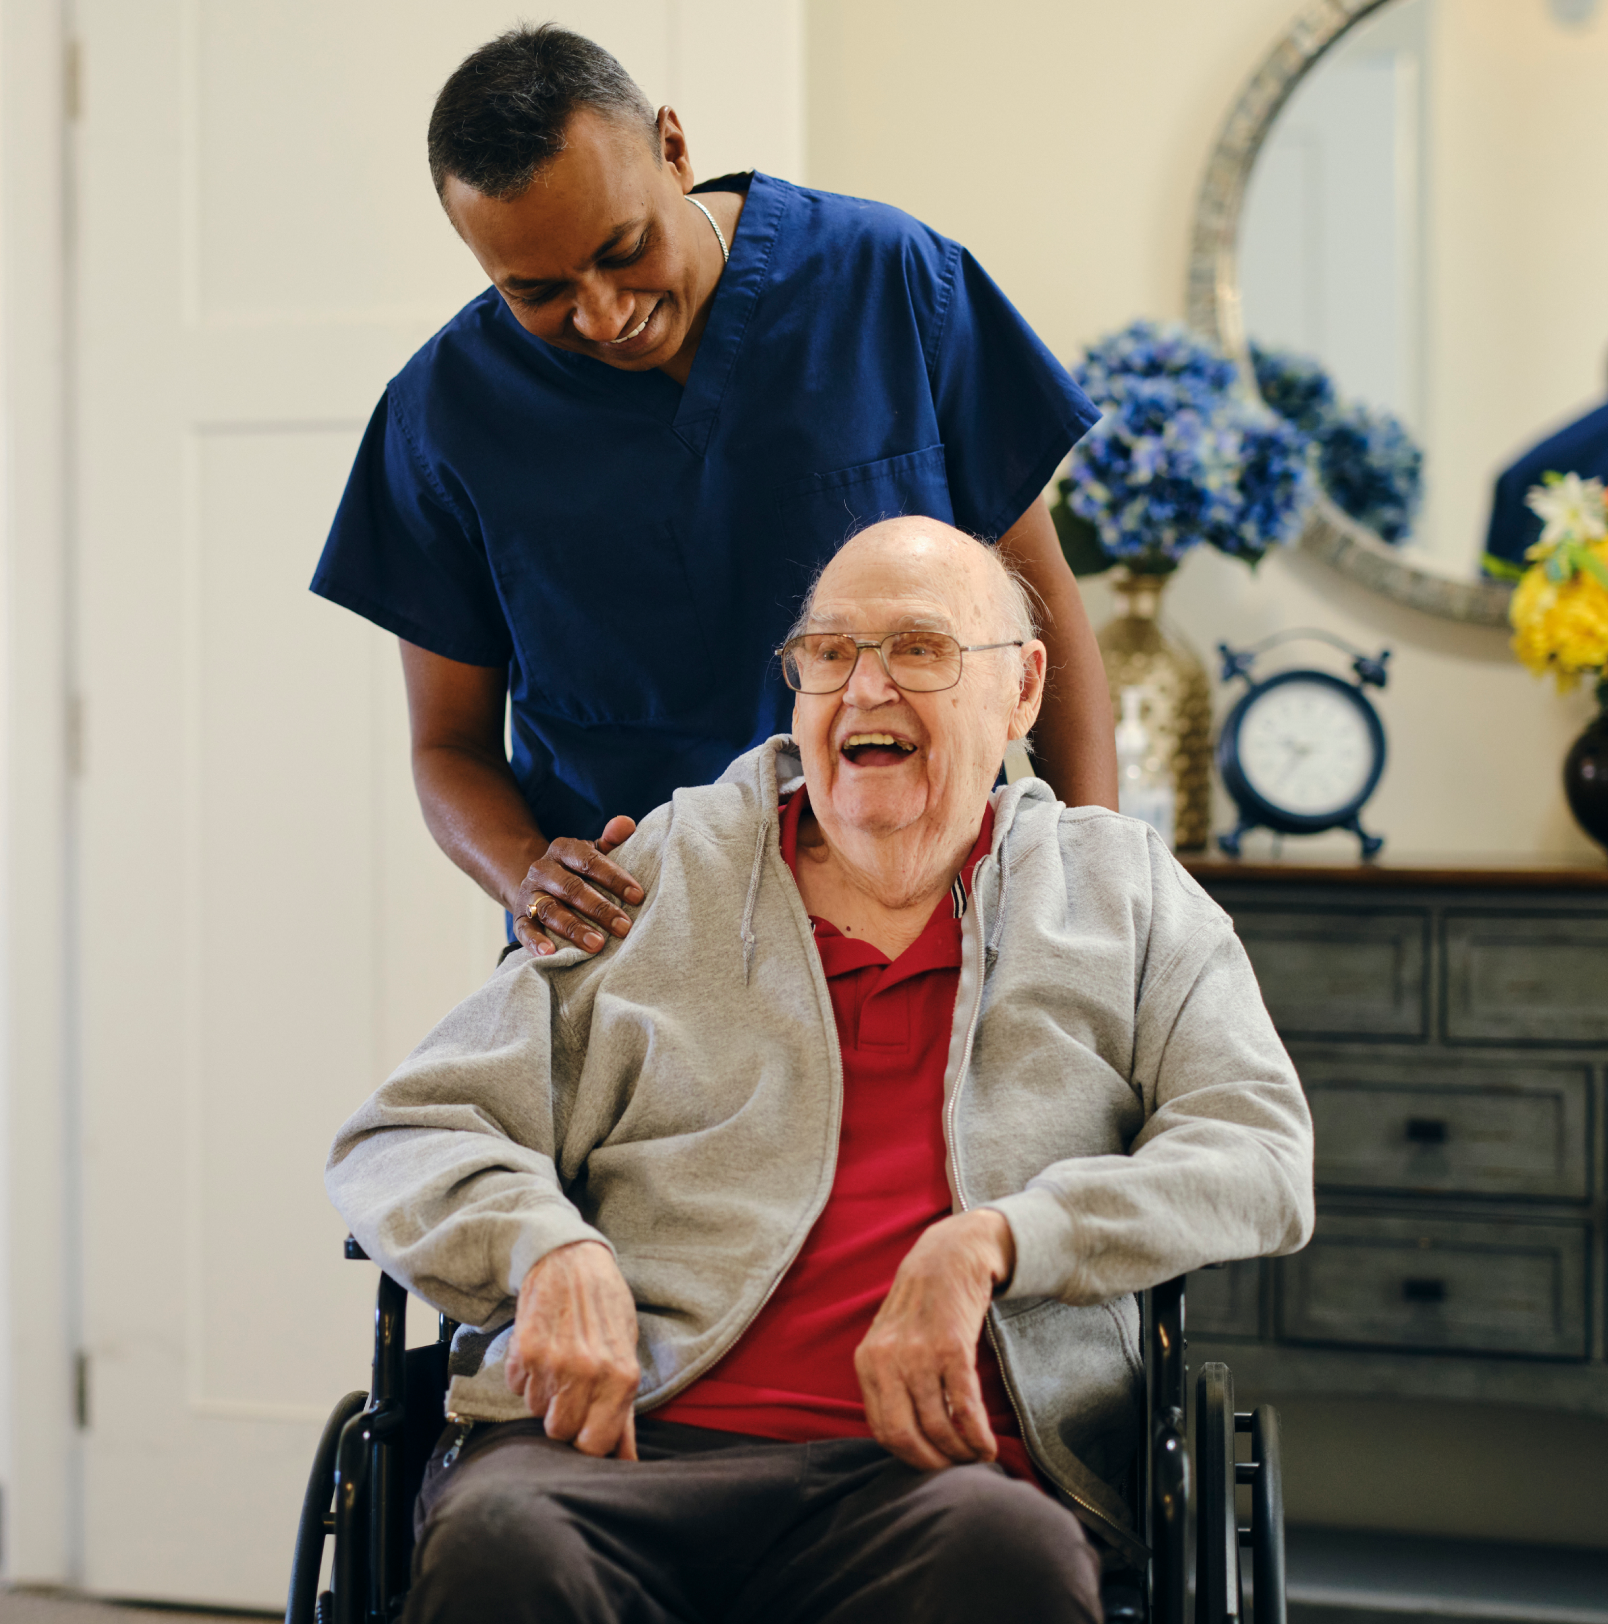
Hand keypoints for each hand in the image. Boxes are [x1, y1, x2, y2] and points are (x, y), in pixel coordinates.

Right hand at [506, 1240, 641, 1458]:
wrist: (570, 1258)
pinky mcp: (524, 1351)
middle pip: (560, 1432)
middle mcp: (587, 1373)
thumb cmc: (605, 1306)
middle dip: (562, 1417)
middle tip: (571, 1387)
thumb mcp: (626, 1353)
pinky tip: (540, 1348)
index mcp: (621, 1377)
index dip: (587, 1442)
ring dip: (542, 1393)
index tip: (586, 1428)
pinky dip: (523, 1374)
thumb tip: (626, 1464)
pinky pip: (515, 1387)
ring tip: (558, 1360)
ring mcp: (553, 1363)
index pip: (595, 1445)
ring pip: (535, 1411)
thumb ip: (624, 1413)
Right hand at [514, 815, 643, 956]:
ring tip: (597, 944)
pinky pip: (524, 929)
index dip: (614, 878)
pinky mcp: (519, 917)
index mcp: (563, 849)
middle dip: (600, 908)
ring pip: (550, 909)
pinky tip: (550, 953)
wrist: (540, 885)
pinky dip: (535, 941)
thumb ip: (611, 840)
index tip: (637, 896)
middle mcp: (543, 869)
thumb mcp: (593, 853)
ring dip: (574, 928)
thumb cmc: (578, 871)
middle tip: (624, 927)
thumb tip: (626, 823)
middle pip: (571, 888)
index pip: (589, 860)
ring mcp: (530, 894)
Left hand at [855, 1209, 1015, 1471]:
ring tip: (975, 1458)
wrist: (949, 1256)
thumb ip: (889, 1381)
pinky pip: (965, 1407)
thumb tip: (904, 1440)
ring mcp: (919, 1353)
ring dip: (960, 1452)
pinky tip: (988, 1446)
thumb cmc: (921, 1305)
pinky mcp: (952, 1347)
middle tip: (954, 1471)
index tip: (931, 1466)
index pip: (882, 1429)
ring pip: (938, 1425)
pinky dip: (977, 1435)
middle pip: (905, 1435)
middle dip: (932, 1463)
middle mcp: (887, 1359)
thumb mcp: (890, 1340)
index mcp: (867, 1361)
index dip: (909, 1456)